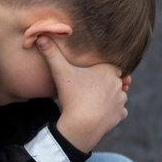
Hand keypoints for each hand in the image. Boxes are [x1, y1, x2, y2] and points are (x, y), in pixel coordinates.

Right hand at [37, 36, 128, 152]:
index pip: (109, 66)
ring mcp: (120, 100)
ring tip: (94, 101)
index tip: (89, 76)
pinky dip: (112, 112)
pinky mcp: (120, 115)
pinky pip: (119, 111)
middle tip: (88, 89)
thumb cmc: (72, 96)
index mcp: (108, 70)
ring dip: (109, 97)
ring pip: (118, 95)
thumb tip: (40, 36)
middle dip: (104, 84)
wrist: (81, 124)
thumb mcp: (60, 72)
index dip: (99, 71)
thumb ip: (51, 54)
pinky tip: (102, 113)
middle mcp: (118, 84)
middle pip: (113, 80)